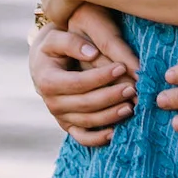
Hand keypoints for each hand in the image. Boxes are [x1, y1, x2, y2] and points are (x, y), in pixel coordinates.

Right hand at [30, 3, 138, 146]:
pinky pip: (83, 138)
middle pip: (85, 104)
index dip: (101, 77)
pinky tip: (116, 133)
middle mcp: (52, 103)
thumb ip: (72, 42)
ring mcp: (60, 117)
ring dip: (110, 116)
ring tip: (131, 106)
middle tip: (132, 88)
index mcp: (47, 81)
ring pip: (88, 122)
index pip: (78, 83)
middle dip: (111, 97)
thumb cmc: (55, 48)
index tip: (121, 67)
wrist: (45, 65)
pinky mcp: (69, 126)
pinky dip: (99, 139)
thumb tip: (92, 53)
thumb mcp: (56, 38)